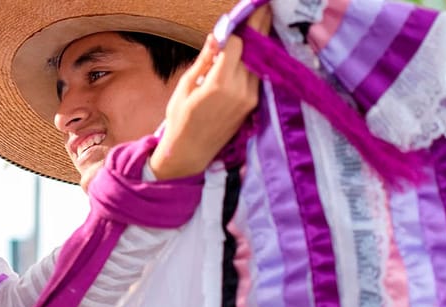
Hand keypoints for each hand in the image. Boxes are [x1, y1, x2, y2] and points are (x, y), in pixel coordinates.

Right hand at [149, 6, 271, 179]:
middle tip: (265, 6)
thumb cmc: (180, 120)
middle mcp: (240, 90)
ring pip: (260, 61)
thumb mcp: (186, 87)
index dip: (238, 27)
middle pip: (254, 50)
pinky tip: (258, 45)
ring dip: (261, 40)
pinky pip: (259, 75)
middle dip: (259, 26)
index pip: (237, 45)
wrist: (190, 153)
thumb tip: (217, 36)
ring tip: (263, 20)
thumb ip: (205, 60)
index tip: (242, 12)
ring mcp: (250, 98)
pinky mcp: (253, 104)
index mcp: (219, 84)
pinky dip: (258, 58)